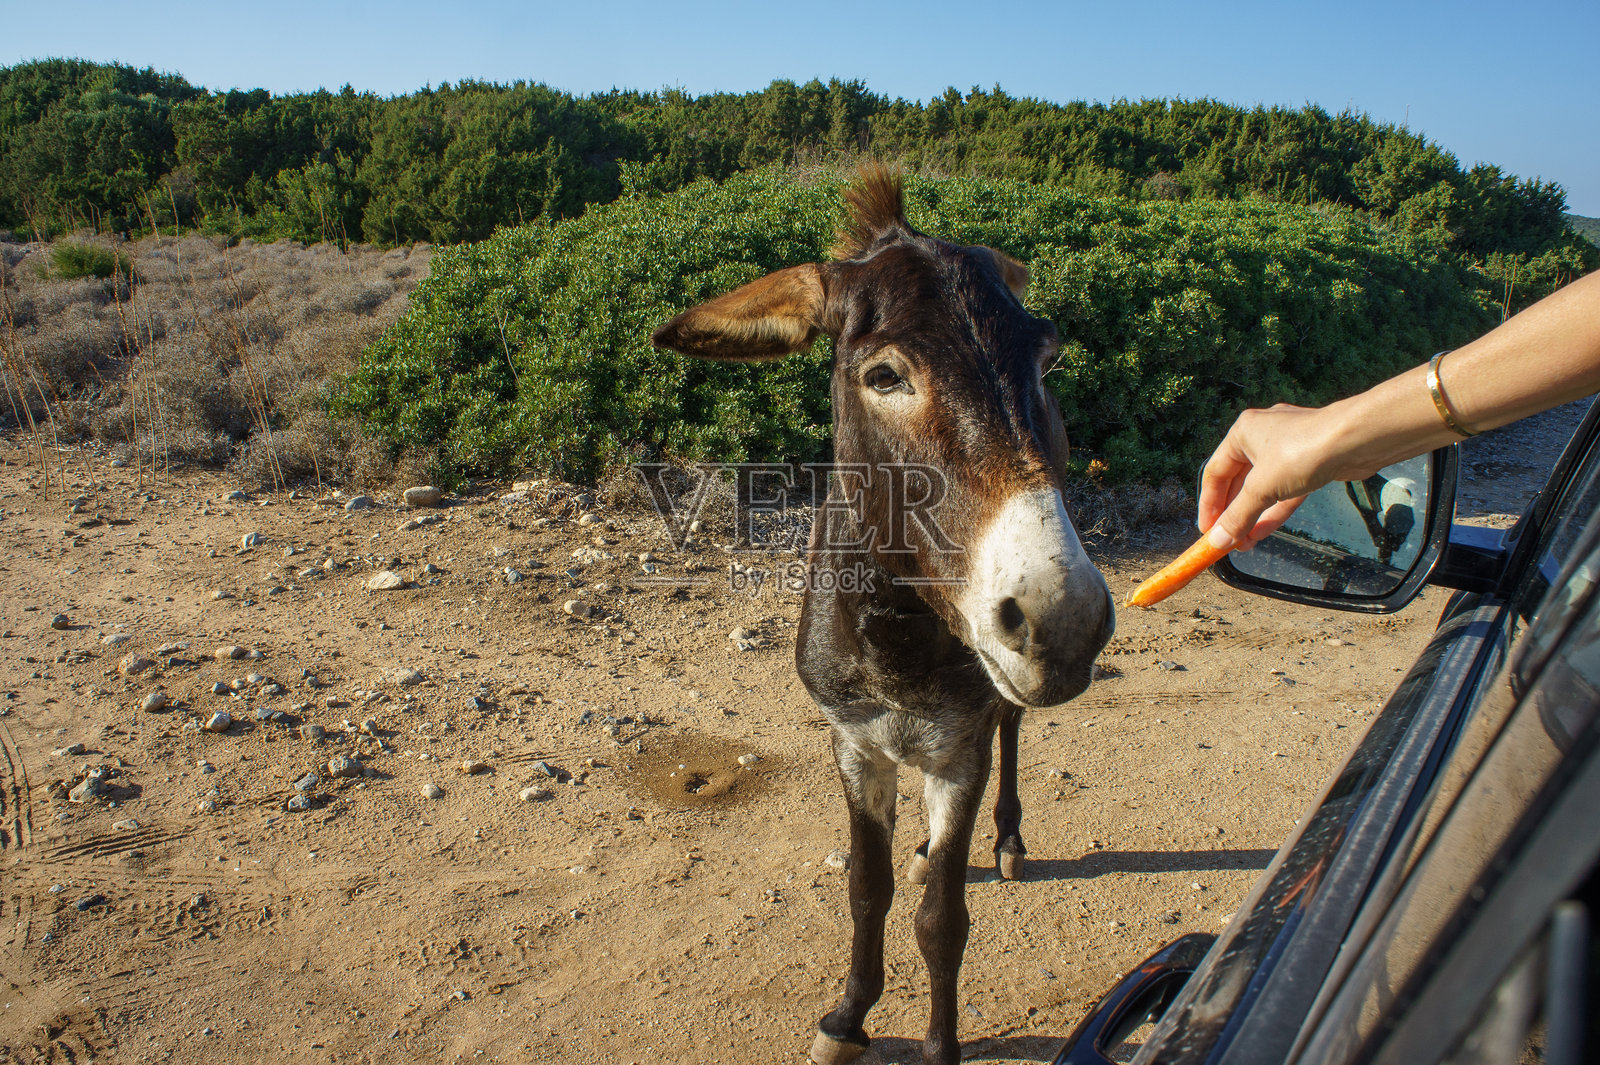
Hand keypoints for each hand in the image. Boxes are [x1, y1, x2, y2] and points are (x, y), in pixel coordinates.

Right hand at [1197, 402, 1364, 550]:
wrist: (1357, 440)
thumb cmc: (1304, 451)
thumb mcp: (1262, 488)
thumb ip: (1237, 516)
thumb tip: (1216, 542)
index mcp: (1242, 432)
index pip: (1215, 474)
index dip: (1209, 505)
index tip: (1206, 531)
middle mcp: (1262, 437)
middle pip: (1239, 482)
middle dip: (1233, 514)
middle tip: (1226, 540)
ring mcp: (1288, 450)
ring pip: (1264, 489)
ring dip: (1253, 516)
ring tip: (1244, 543)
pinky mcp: (1309, 464)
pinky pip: (1285, 492)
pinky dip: (1274, 511)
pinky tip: (1263, 532)